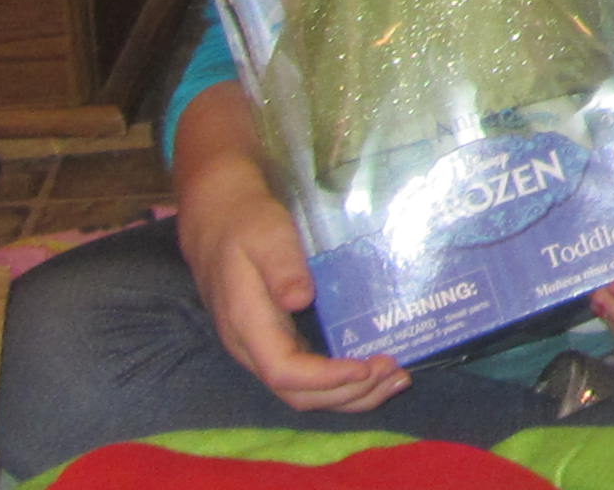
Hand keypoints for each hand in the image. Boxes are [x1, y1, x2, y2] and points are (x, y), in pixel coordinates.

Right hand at [176, 119, 404, 412]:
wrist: (218, 219)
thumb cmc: (247, 223)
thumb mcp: (266, 235)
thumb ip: (282, 267)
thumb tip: (300, 301)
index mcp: (247, 325)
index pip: (284, 373)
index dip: (326, 379)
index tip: (365, 366)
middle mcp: (251, 348)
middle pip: (298, 395)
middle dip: (349, 393)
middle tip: (395, 372)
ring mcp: (262, 349)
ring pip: (304, 393)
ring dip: (351, 394)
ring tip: (395, 378)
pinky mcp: (276, 342)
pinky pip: (308, 377)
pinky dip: (341, 381)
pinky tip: (373, 369)